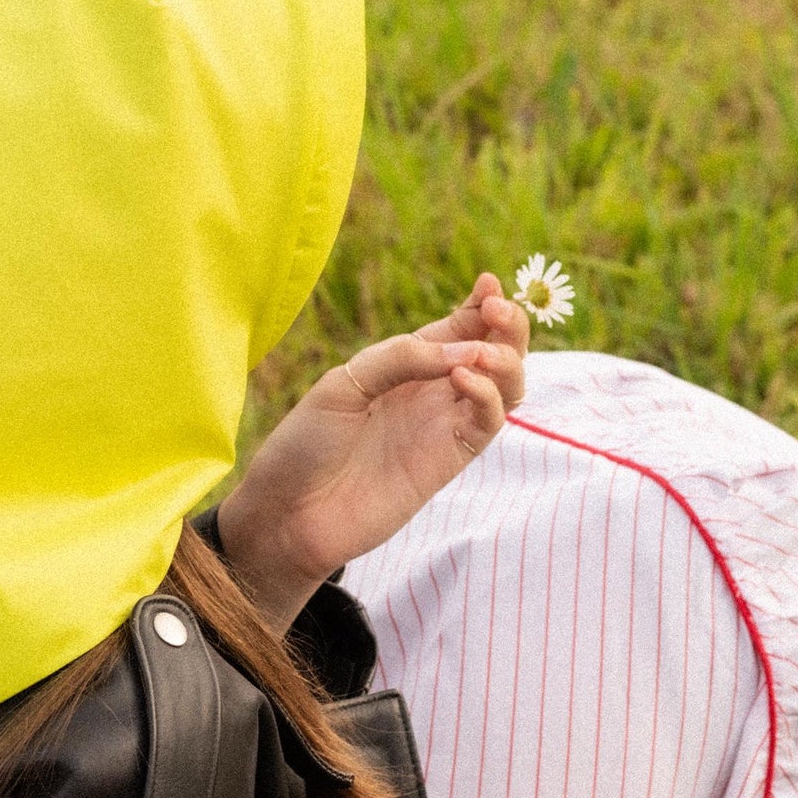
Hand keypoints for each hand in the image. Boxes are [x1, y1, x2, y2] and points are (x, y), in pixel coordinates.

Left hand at [217, 274, 528, 631]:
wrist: (288, 513)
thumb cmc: (306, 445)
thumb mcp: (344, 383)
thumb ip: (401, 358)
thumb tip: (464, 350)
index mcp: (406, 364)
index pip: (461, 326)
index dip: (484, 303)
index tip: (488, 284)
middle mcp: (432, 392)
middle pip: (496, 351)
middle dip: (510, 326)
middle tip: (498, 310)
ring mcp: (443, 426)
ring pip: (506, 387)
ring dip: (508, 361)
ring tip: (483, 351)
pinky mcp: (449, 461)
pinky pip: (488, 422)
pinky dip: (487, 395)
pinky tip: (462, 378)